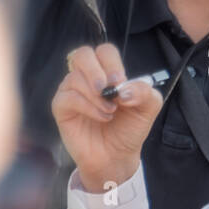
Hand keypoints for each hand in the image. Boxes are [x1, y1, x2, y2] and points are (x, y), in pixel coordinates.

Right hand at [51, 44, 161, 191]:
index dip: (112, 63)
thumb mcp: (148, 109)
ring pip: (74, 77)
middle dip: (96, 71)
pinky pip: (67, 97)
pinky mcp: (61, 107)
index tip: (121, 82)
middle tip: (109, 90)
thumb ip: (144, 92)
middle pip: (82, 54)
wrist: (117, 156)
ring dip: (96, 95)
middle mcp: (87, 78)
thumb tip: (124, 88)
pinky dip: (87, 106)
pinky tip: (101, 117)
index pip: (105, 52)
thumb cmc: (129, 129)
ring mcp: (72, 91)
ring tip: (110, 112)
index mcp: (107, 72)